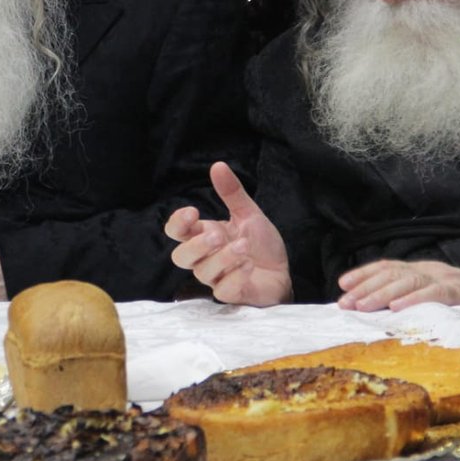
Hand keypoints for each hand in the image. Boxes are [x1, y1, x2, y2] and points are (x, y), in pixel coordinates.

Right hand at [165, 161, 290, 305]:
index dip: (177, 223)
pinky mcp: (232, 294)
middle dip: (196, 245)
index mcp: (204, 236)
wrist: (283, 273)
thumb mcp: (249, 214)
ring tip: (244, 247)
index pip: (176, 232)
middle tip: (218, 235)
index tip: (193, 212)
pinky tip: (249, 265)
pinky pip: (223, 290)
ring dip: (223, 258)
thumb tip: (218, 165)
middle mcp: (205, 258)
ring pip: (203, 272)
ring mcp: (217, 278)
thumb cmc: (261, 245)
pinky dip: (235, 276)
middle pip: (180, 257)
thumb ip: (232, 193)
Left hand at [336, 260, 459, 311]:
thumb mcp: (440, 298)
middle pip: (393, 273)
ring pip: (409, 280)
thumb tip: (381, 311)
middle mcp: (434, 271)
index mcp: (426, 271)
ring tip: (362, 306)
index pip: (390, 266)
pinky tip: (396, 308)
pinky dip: (415, 299)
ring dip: (382, 293)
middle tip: (344, 302)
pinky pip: (436, 293)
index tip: (342, 284)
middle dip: (365, 287)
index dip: (365, 273)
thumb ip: (416, 299)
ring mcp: (448, 279)